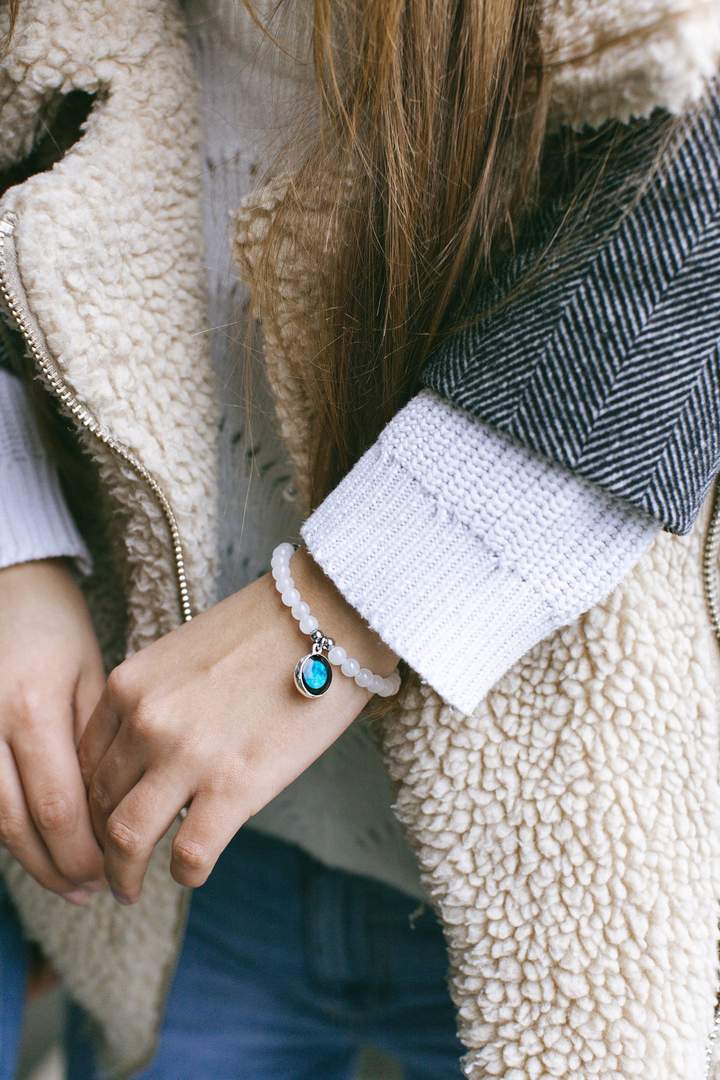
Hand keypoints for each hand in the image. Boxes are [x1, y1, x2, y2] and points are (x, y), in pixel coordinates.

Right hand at [0, 559, 105, 903]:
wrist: (4, 587)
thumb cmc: (56, 628)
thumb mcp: (92, 676)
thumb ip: (95, 742)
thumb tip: (113, 807)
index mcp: (32, 709)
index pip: (58, 805)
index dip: (83, 850)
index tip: (112, 871)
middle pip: (16, 823)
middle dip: (54, 866)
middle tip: (89, 891)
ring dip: (27, 856)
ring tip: (65, 880)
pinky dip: (5, 827)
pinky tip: (31, 843)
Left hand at [79, 550, 397, 904]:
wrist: (327, 618)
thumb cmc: (266, 630)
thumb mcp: (184, 654)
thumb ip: (155, 700)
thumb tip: (149, 755)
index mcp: (128, 685)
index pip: (85, 761)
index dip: (86, 801)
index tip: (99, 820)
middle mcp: (145, 721)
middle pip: (98, 801)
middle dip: (97, 841)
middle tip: (108, 864)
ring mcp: (186, 755)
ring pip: (127, 837)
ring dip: (123, 872)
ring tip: (129, 889)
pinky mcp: (235, 786)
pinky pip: (190, 854)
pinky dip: (185, 873)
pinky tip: (191, 871)